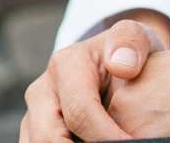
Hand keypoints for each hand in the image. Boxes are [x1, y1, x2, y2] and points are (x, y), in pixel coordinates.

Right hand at [21, 11, 169, 142]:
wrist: (115, 61)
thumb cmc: (126, 52)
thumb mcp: (136, 37)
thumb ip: (132, 41)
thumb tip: (121, 66)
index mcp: (64, 66)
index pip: (80, 113)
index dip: (106, 137)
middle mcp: (42, 92)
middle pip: (48, 138)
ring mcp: (34, 116)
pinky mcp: (35, 132)